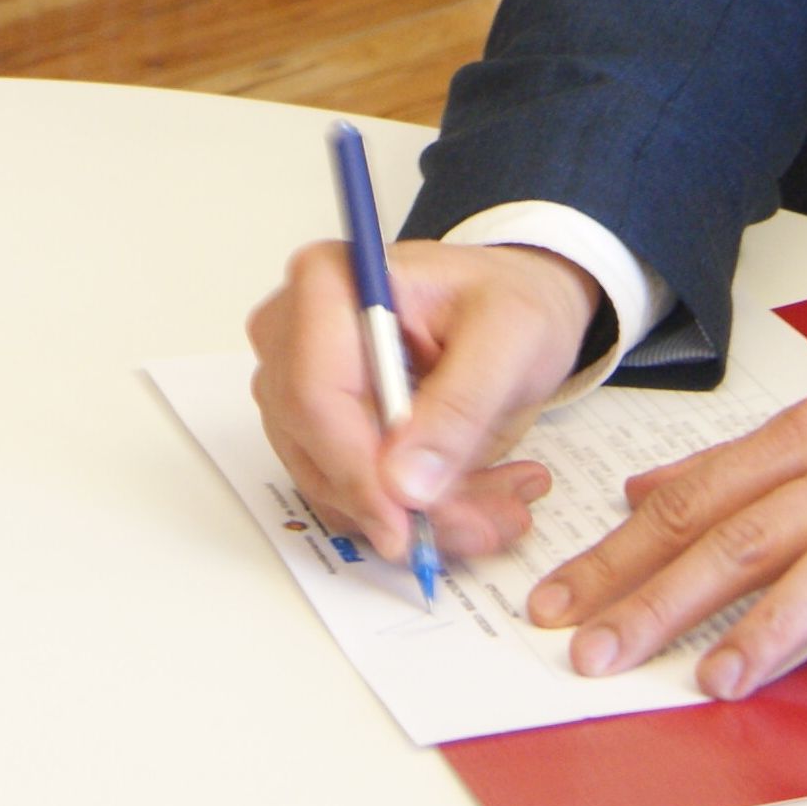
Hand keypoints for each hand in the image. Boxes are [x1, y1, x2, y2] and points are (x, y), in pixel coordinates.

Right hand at [244, 236, 599, 563]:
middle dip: (402, 504)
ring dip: (421, 516)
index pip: (313, 395)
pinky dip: (416, 515)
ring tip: (499, 506)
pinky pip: (351, 498)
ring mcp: (299, 386)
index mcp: (328, 284)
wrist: (506, 306)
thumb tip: (406, 483)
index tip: (407, 520)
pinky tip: (475, 498)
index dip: (355, 469)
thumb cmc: (503, 298)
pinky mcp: (318, 432)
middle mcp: (295, 334)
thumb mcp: (510, 336)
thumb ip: (462, 404)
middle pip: (318, 449)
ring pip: (335, 487)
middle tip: (486, 520)